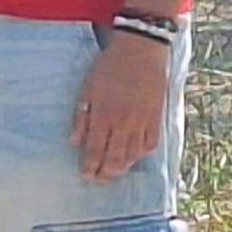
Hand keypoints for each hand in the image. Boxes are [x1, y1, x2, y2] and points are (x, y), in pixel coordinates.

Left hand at [72, 29, 172, 182]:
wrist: (141, 50)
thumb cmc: (110, 67)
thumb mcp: (87, 88)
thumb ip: (81, 117)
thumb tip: (75, 142)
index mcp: (103, 115)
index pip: (95, 149)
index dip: (90, 166)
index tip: (86, 175)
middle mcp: (123, 123)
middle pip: (115, 157)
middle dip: (106, 173)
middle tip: (99, 181)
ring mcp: (142, 122)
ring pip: (133, 154)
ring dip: (123, 167)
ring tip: (115, 173)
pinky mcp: (156, 117)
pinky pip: (150, 144)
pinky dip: (141, 154)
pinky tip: (135, 157)